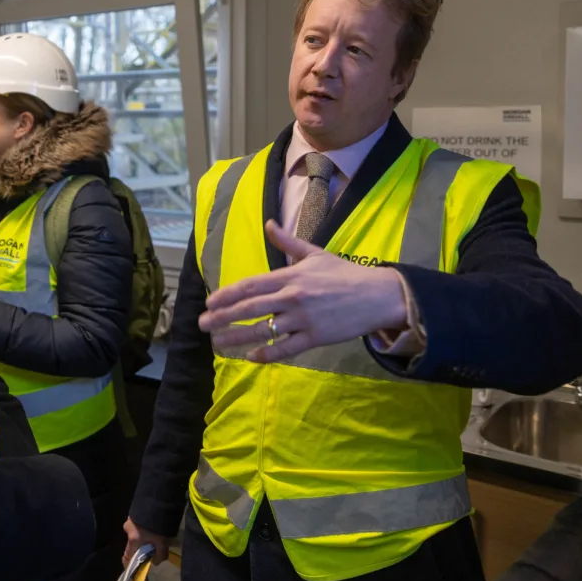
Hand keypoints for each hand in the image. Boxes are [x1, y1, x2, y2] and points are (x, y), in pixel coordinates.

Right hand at [123, 518, 169, 566]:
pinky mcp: (134, 514)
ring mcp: (130, 521)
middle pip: (132, 545)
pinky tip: (152, 527)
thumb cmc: (157, 526)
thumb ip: (160, 555)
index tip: (135, 569)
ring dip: (143, 537)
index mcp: (133, 540)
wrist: (156, 503)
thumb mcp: (162, 543)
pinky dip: (143, 529)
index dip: (129, 565)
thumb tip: (155, 562)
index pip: (127, 557)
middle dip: (141, 548)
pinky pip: (137, 526)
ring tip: (154, 535)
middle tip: (151, 548)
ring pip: (135, 534)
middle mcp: (128, 531)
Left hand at [198, 219, 407, 362]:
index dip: (227, 294)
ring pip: (263, 330)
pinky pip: (286, 348)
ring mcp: (303, 319)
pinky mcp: (315, 338)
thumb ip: (287, 242)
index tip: (210, 301)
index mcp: (290, 276)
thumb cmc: (345, 273)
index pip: (251, 285)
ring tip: (218, 342)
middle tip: (203, 324)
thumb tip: (268, 223)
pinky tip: (251, 357)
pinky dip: (267, 354)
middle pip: (250, 308)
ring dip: (237, 337)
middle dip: (223, 316)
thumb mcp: (315, 253)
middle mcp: (292, 297)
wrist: (378, 295)